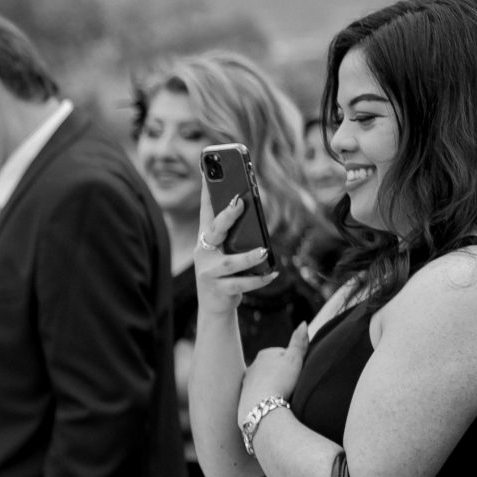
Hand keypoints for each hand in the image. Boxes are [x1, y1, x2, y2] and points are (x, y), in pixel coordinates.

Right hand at [193, 193, 275, 314]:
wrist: (213, 305)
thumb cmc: (224, 273)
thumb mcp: (226, 251)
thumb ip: (236, 234)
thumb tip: (253, 212)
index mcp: (206, 240)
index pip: (206, 212)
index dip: (207, 193)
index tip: (207, 172)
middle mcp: (203, 253)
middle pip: (214, 231)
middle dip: (226, 216)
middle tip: (240, 202)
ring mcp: (209, 272)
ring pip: (230, 263)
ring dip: (248, 257)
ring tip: (264, 251)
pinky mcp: (219, 290)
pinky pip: (241, 284)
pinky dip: (259, 280)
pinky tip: (272, 273)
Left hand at [238, 321, 312, 424]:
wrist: (261, 406)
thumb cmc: (281, 381)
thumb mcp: (295, 359)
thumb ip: (299, 341)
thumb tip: (303, 323)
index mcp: (264, 354)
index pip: (285, 356)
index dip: (295, 365)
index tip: (296, 374)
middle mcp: (253, 366)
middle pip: (275, 369)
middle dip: (283, 376)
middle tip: (290, 386)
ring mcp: (248, 382)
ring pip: (267, 382)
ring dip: (275, 387)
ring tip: (281, 395)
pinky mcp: (245, 397)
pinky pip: (260, 395)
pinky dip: (266, 397)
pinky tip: (271, 403)